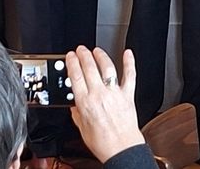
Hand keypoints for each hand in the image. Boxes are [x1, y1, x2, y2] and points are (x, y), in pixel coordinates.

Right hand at [66, 46, 144, 162]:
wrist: (121, 149)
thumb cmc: (103, 143)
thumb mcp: (82, 129)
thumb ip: (77, 114)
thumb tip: (74, 107)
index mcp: (85, 103)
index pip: (75, 76)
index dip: (72, 63)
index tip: (70, 56)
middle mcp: (99, 95)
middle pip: (89, 68)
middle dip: (83, 55)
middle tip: (80, 49)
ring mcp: (114, 93)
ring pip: (107, 68)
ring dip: (100, 56)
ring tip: (96, 50)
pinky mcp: (128, 95)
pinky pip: (130, 76)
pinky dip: (129, 63)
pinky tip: (128, 54)